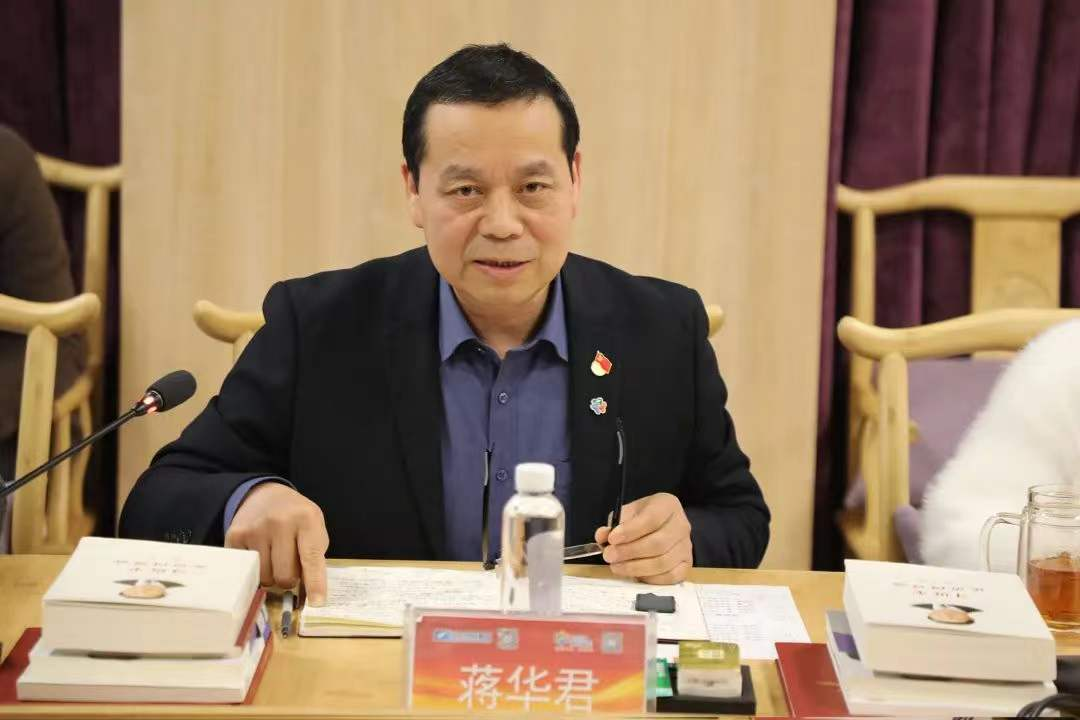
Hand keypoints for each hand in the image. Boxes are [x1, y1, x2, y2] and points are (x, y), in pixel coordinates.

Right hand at [224, 483, 328, 604]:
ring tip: (273, 558)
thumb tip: (309, 595)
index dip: (315, 583)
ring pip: (264, 578)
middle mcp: (280, 522)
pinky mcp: (235, 536)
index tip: (316, 603)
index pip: (312, 558)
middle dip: (289, 579)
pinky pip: (246, 571)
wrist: (264, 495)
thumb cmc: (296, 517)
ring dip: (271, 576)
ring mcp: (255, 529)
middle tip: (289, 567)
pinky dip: (254, 570)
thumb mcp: (314, 528)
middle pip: (284, 575)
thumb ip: (314, 558)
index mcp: (306, 519)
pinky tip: (259, 554)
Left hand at [594, 492, 692, 583]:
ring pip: (663, 563)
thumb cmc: (644, 517)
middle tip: (609, 556)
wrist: (664, 525)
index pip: (651, 519)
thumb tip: (602, 536)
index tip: (612, 538)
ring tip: (617, 567)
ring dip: (636, 568)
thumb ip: (615, 523)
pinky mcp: (687, 564)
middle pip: (657, 544)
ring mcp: (686, 546)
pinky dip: (650, 579)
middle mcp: (682, 525)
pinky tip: (635, 575)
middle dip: (629, 552)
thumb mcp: (628, 513)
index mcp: (668, 505)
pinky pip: (670, 577)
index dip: (630, 531)